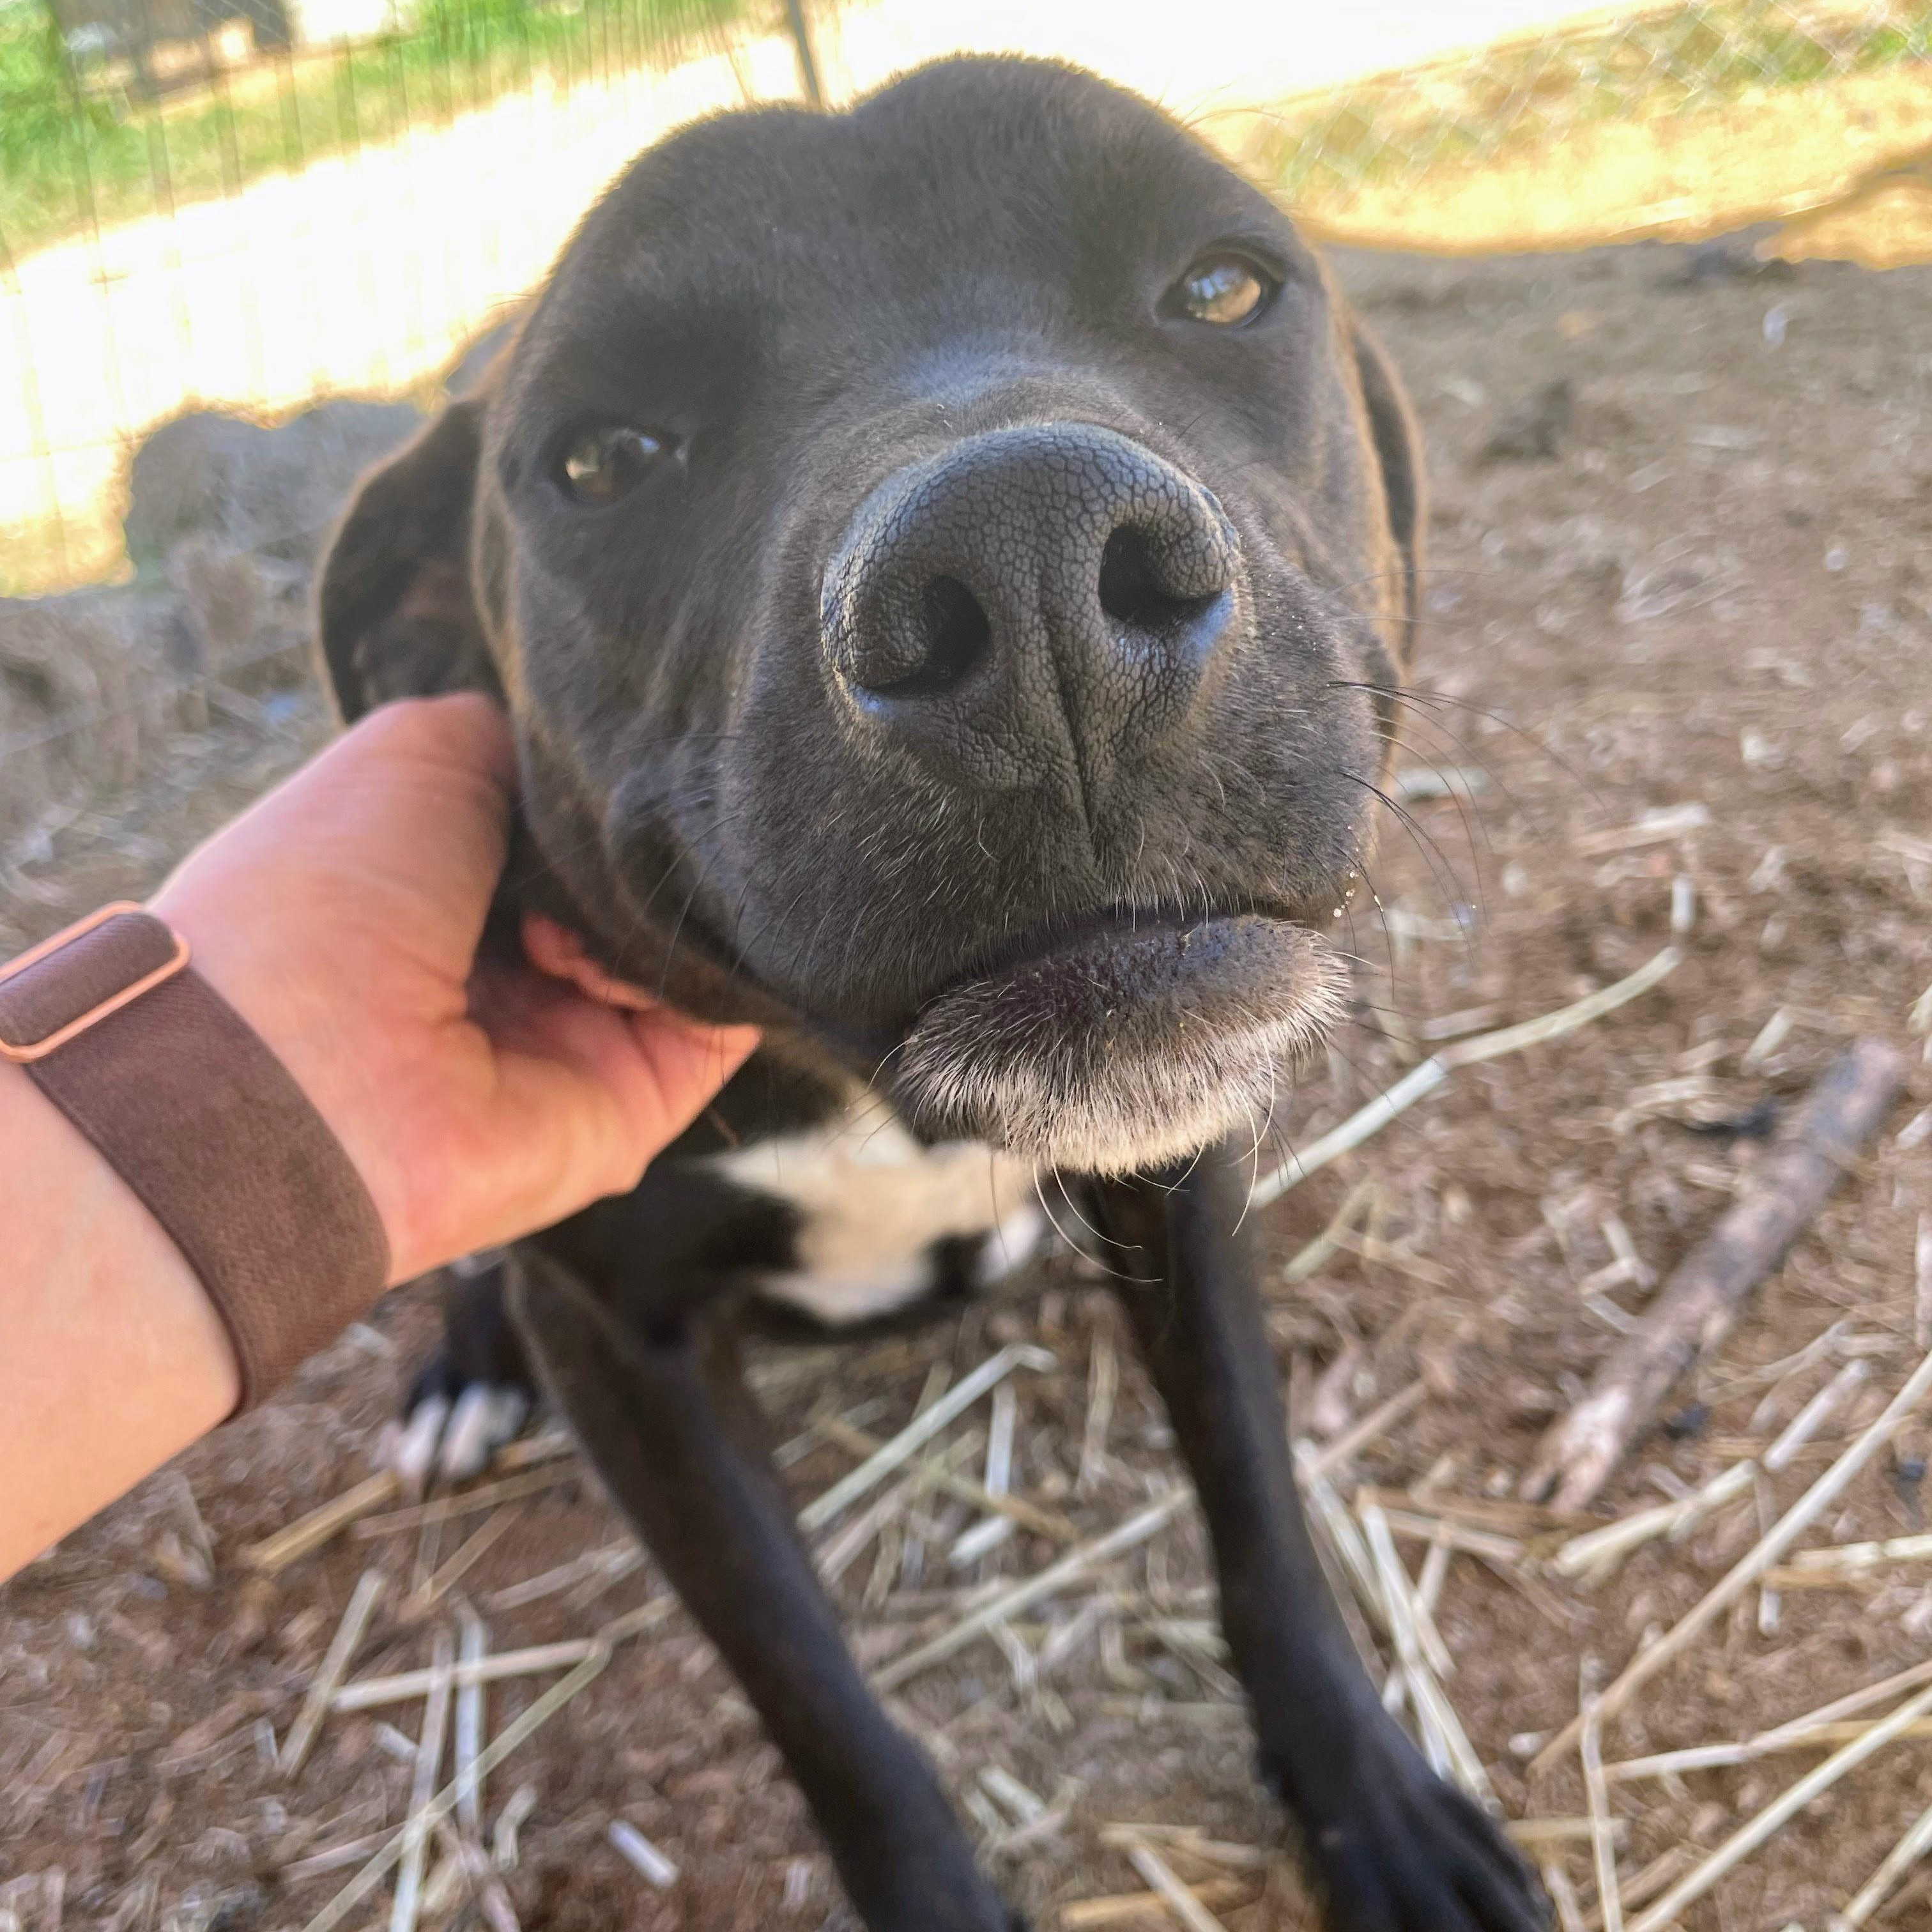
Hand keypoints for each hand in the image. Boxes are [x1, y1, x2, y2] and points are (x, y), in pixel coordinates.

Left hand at [153, 695, 757, 1283]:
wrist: (297, 1070)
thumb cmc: (328, 895)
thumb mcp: (414, 755)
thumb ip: (518, 740)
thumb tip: (598, 765)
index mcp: (447, 891)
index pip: (567, 827)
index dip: (597, 786)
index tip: (608, 757)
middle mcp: (513, 970)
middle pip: (635, 885)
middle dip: (643, 842)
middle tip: (618, 823)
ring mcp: (576, 1040)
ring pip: (685, 946)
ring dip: (662, 905)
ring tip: (591, 902)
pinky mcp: (634, 1105)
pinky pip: (718, 1023)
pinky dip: (700, 974)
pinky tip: (625, 952)